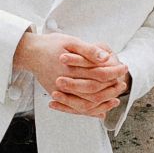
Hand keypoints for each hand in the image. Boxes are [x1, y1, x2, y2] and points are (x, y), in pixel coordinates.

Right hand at [14, 32, 129, 115]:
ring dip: (103, 102)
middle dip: (111, 88)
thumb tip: (106, 57)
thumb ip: (89, 50)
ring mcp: (60, 91)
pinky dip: (89, 111)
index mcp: (71, 67)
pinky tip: (100, 111)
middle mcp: (65, 81)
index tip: (123, 68)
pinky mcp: (57, 95)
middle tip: (122, 84)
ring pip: (85, 103)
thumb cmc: (50, 45)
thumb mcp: (71, 41)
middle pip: (94, 91)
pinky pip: (75, 108)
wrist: (30, 53)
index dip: (113, 72)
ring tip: (115, 97)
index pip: (98, 73)